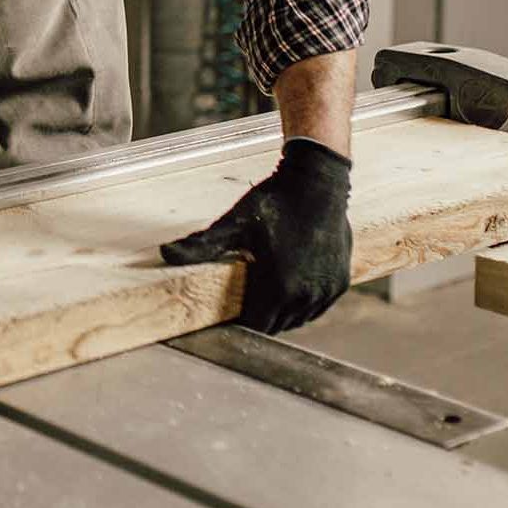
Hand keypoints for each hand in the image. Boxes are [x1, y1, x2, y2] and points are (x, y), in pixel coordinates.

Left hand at [160, 138, 351, 332]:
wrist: (317, 183)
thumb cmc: (274, 202)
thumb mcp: (234, 223)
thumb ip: (201, 245)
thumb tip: (166, 253)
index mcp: (279, 287)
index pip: (256, 325)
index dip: (240, 320)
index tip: (228, 308)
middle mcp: (306, 296)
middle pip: (278, 325)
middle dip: (260, 316)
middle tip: (244, 297)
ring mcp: (326, 292)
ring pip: (299, 318)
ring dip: (282, 311)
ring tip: (264, 289)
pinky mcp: (340, 283)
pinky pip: (316, 307)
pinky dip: (302, 303)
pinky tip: (288, 284)